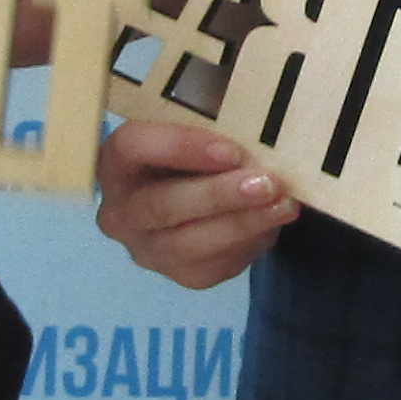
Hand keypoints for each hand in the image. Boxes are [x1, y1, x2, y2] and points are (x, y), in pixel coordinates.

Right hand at [93, 113, 290, 290]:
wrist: (202, 197)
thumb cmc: (198, 152)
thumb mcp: (199, 129)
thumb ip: (214, 124)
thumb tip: (252, 132)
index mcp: (117, 162)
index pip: (132, 148)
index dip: (180, 147)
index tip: (230, 151)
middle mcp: (121, 211)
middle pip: (162, 205)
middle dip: (218, 195)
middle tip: (265, 184)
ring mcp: (148, 249)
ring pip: (190, 243)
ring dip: (241, 223)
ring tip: (282, 204)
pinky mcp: (181, 275)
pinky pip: (215, 264)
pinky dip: (249, 241)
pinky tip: (273, 221)